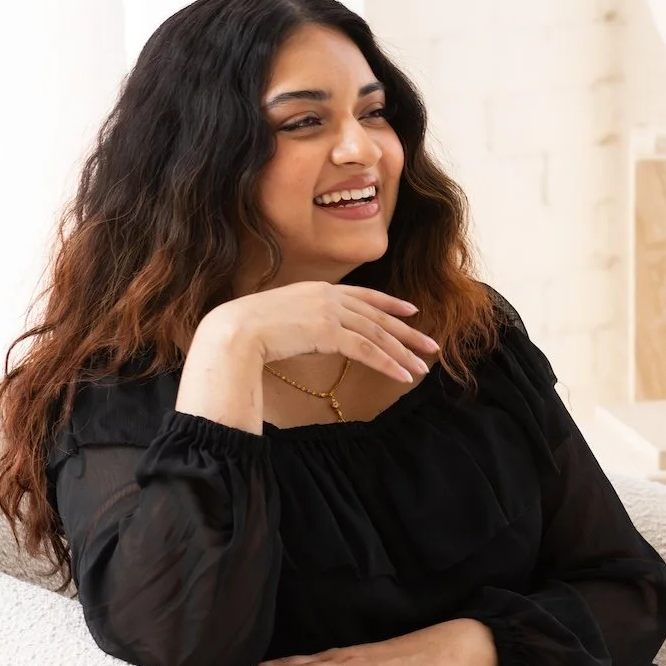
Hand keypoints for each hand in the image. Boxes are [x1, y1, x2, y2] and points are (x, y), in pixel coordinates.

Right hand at [205, 280, 439, 386]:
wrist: (235, 330)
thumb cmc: (249, 329)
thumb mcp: (283, 316)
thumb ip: (306, 321)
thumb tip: (318, 337)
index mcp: (319, 290)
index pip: (364, 295)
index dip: (390, 303)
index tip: (411, 310)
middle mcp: (329, 297)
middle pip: (378, 316)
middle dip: (407, 332)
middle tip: (430, 345)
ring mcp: (330, 313)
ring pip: (377, 334)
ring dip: (402, 353)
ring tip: (421, 368)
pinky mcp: (329, 333)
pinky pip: (367, 350)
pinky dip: (387, 363)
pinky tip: (403, 375)